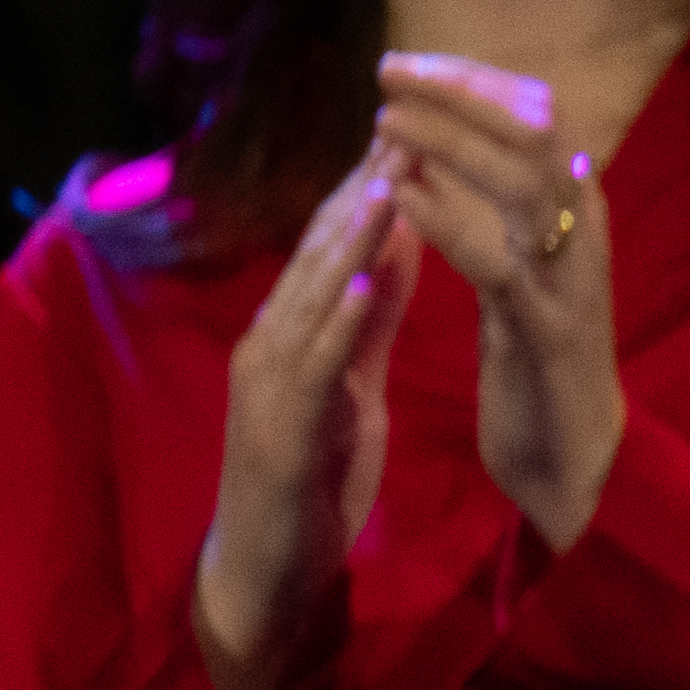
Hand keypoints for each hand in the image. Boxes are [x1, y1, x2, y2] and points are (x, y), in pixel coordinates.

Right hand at [186, 140, 417, 689]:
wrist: (269, 566)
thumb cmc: (313, 472)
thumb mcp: (354, 380)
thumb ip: (373, 316)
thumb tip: (403, 240)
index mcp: (297, 330)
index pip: (339, 243)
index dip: (376, 184)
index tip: (420, 127)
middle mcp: (274, 340)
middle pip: (322, 252)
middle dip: (365, 189)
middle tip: (407, 123)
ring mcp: (269, 380)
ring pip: (311, 294)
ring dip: (348, 238)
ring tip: (387, 181)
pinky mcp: (278, 426)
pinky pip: (311, 363)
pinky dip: (338, 320)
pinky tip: (364, 283)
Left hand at [370, 56, 628, 557]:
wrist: (572, 456)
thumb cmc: (538, 358)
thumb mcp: (522, 265)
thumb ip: (500, 206)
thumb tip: (455, 135)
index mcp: (576, 214)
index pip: (539, 116)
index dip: (478, 80)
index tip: (414, 58)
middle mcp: (583, 233)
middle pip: (536, 132)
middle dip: (462, 93)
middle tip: (392, 67)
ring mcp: (569, 280)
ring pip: (522, 184)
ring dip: (451, 143)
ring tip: (388, 120)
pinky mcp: (544, 331)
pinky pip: (497, 263)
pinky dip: (448, 222)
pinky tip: (403, 194)